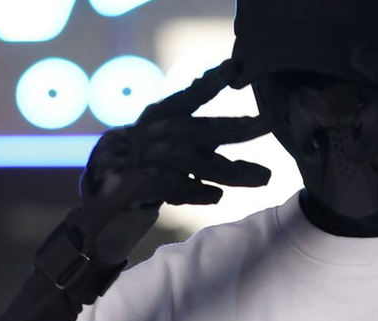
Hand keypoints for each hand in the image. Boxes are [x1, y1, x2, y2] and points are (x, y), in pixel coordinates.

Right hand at [73, 58, 273, 263]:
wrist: (106, 190)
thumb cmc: (152, 165)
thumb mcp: (178, 149)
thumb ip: (210, 147)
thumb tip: (256, 168)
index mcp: (163, 115)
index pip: (191, 96)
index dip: (212, 81)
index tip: (235, 67)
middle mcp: (156, 132)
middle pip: (203, 130)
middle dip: (239, 127)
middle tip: (271, 123)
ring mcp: (148, 157)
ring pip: (196, 161)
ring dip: (231, 170)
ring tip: (263, 177)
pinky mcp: (140, 183)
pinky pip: (174, 185)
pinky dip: (197, 192)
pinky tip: (216, 196)